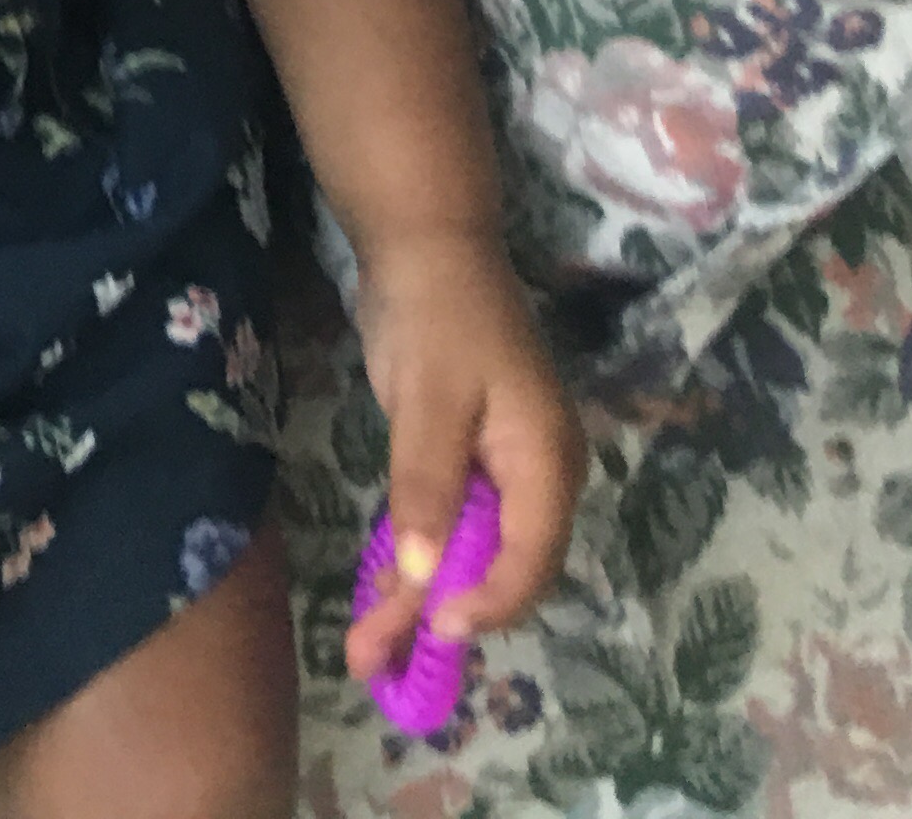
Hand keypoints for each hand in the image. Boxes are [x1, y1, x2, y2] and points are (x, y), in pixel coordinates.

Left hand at [344, 226, 581, 685]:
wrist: (424, 246)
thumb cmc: (438, 313)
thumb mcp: (430, 396)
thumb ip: (428, 482)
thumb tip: (425, 570)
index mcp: (546, 461)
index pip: (532, 557)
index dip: (487, 601)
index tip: (434, 629)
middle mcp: (532, 478)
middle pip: (495, 567)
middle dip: (437, 617)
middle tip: (377, 666)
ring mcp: (497, 473)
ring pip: (464, 554)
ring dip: (415, 599)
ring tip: (365, 655)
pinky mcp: (461, 463)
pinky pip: (444, 526)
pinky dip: (410, 560)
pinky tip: (376, 597)